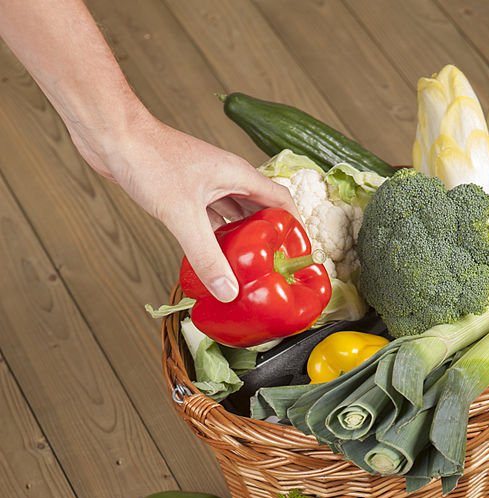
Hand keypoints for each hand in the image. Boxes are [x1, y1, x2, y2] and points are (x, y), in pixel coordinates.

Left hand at [87, 113, 298, 300]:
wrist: (111, 135)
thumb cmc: (148, 159)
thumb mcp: (182, 214)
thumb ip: (207, 255)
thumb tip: (228, 291)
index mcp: (237, 175)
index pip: (281, 201)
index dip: (294, 227)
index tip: (298, 254)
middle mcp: (225, 178)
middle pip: (259, 212)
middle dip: (267, 240)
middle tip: (271, 270)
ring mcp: (204, 184)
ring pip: (233, 217)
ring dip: (239, 241)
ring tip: (245, 270)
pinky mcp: (184, 192)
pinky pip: (210, 220)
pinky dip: (215, 239)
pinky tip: (212, 257)